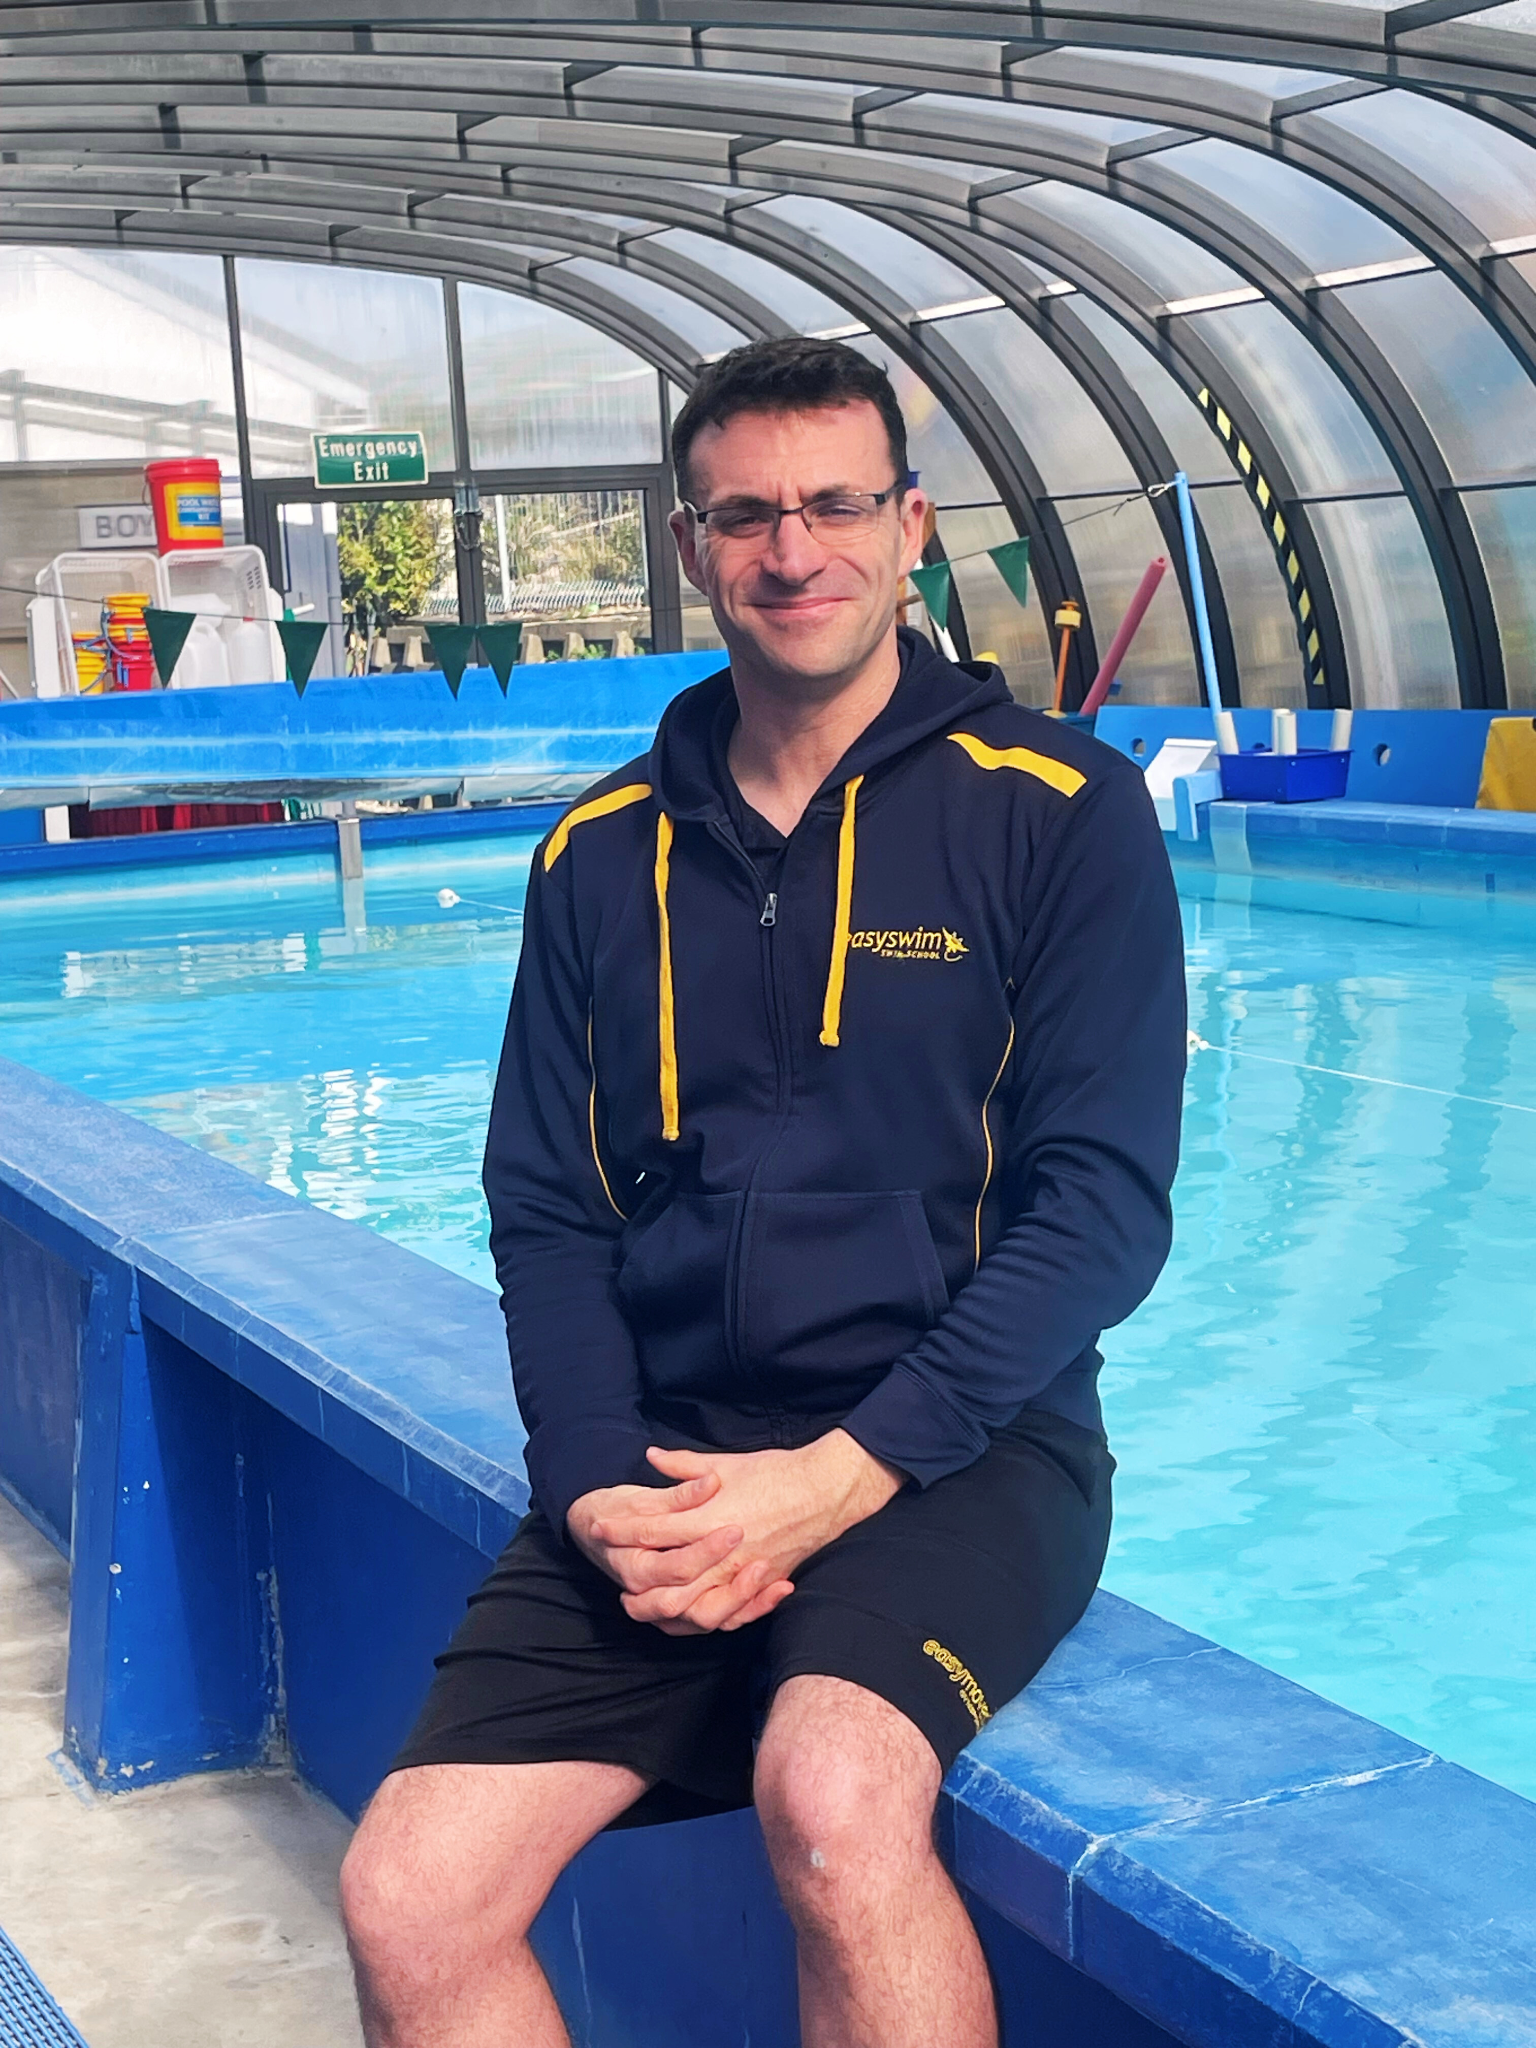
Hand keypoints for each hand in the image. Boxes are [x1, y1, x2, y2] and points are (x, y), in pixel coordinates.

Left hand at [588, 1430, 903, 1636]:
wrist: (825, 1490)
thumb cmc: (775, 1471)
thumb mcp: (726, 1464)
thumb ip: (685, 1465)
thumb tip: (652, 1455)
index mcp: (710, 1517)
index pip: (653, 1530)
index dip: (622, 1530)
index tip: (599, 1527)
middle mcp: (723, 1552)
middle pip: (666, 1578)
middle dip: (634, 1581)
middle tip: (612, 1577)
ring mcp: (743, 1573)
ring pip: (691, 1605)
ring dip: (661, 1608)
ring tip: (638, 1604)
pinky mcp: (760, 1583)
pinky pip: (724, 1614)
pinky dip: (698, 1619)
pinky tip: (681, 1615)